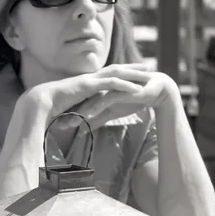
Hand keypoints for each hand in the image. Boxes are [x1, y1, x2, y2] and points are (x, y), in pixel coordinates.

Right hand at [23, 63, 149, 126]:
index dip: (119, 74)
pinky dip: (126, 86)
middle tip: (147, 67)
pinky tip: (138, 90)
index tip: (131, 74)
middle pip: (114, 69)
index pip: (104, 76)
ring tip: (149, 74)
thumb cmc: (47, 112)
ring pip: (116, 73)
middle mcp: (87, 79)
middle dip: (131, 68)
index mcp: (82, 84)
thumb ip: (73, 114)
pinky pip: (112, 84)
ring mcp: (88, 80)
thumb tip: (73, 125)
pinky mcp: (88, 86)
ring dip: (133, 73)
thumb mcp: (65, 113)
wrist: (37, 106)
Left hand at [56, 67, 181, 128]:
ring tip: (70, 123)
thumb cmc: (134, 99)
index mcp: (99, 91)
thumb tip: (86, 128)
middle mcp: (102, 88)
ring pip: (91, 101)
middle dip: (70, 113)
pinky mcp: (120, 90)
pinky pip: (105, 100)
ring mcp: (110, 87)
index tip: (58, 125)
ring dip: (81, 112)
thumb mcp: (113, 112)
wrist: (156, 91)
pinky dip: (96, 108)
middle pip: (82, 101)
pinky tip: (88, 117)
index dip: (70, 113)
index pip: (81, 103)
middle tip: (57, 124)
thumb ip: (99, 119)